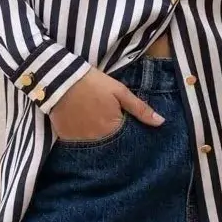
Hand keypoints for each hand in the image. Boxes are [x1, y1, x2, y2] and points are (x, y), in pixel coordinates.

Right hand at [50, 67, 164, 141]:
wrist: (61, 78)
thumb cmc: (94, 83)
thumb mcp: (120, 92)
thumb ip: (140, 109)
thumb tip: (161, 122)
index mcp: (113, 129)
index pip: (125, 138)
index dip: (124, 128)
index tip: (117, 117)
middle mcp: (97, 139)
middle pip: (109, 143)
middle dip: (109, 134)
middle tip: (101, 116)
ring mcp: (80, 140)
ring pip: (93, 143)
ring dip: (94, 135)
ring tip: (90, 118)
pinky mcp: (65, 138)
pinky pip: (77, 142)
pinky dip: (79, 134)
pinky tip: (79, 121)